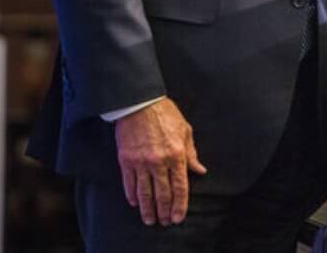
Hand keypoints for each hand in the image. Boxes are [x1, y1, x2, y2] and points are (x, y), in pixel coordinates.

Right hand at [114, 97, 206, 225]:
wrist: (140, 104)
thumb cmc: (166, 114)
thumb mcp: (185, 130)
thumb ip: (191, 153)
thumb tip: (200, 170)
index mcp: (177, 154)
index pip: (180, 186)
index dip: (180, 204)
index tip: (179, 217)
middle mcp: (159, 161)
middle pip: (162, 193)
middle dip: (164, 210)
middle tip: (165, 222)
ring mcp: (141, 162)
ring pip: (145, 192)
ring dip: (148, 208)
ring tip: (150, 220)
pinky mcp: (126, 160)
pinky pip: (129, 183)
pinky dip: (132, 195)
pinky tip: (135, 203)